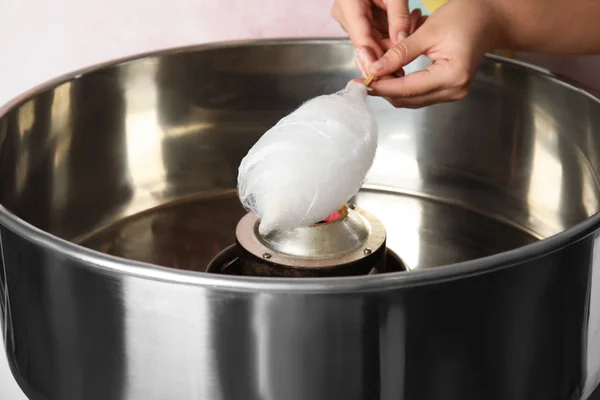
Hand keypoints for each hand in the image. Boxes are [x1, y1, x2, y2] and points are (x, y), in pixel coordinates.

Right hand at [331, 0, 427, 79]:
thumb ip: (399, 17)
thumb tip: (402, 42)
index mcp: (348, 4)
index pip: (361, 40)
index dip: (374, 61)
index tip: (386, 76)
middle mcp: (345, 13)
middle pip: (365, 44)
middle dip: (386, 56)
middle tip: (404, 71)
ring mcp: (351, 16)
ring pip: (371, 40)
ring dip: (392, 45)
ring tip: (413, 43)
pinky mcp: (359, 17)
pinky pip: (375, 32)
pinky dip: (391, 35)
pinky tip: (408, 33)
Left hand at [360, 0, 507, 107]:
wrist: (490, 18)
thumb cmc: (465, 17)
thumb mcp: (428, 31)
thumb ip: (400, 52)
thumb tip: (375, 69)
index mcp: (451, 76)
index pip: (408, 88)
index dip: (382, 86)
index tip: (361, 81)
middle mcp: (453, 90)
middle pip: (408, 100)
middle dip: (383, 89)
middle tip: (362, 76)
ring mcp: (452, 93)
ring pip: (411, 100)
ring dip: (391, 89)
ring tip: (373, 74)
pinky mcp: (448, 89)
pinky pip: (419, 94)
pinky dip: (402, 86)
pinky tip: (389, 74)